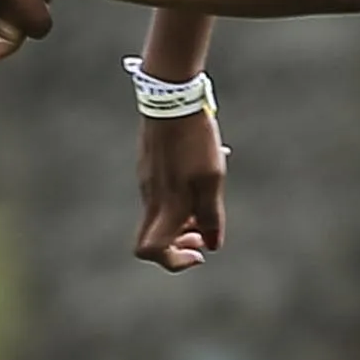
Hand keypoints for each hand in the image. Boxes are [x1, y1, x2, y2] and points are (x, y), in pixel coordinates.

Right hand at [134, 109, 225, 270]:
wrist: (170, 97)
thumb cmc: (194, 140)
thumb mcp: (212, 180)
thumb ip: (211, 216)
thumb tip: (212, 245)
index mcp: (166, 206)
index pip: (152, 251)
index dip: (176, 261)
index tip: (200, 252)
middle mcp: (151, 197)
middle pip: (154, 237)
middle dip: (180, 242)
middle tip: (203, 231)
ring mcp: (147, 180)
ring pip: (163, 212)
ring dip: (186, 214)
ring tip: (211, 193)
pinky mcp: (149, 165)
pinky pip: (165, 190)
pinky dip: (183, 192)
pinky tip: (205, 169)